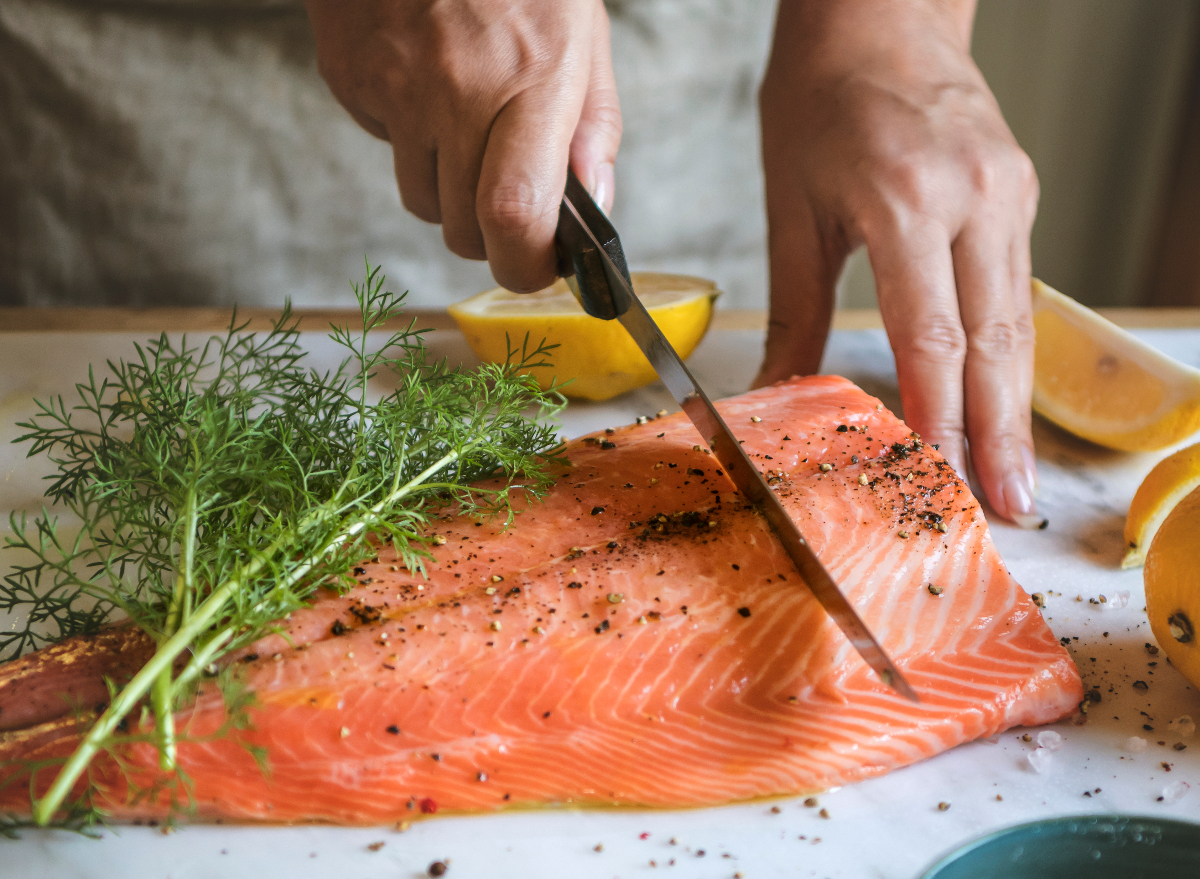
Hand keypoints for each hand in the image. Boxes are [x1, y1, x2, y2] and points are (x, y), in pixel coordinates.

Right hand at [305, 0, 621, 292]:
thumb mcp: (581, 34)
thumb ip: (592, 128)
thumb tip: (595, 212)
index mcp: (534, 78)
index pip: (514, 214)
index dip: (525, 266)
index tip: (538, 267)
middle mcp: (460, 89)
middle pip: (463, 230)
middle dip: (489, 237)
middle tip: (508, 199)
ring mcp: (396, 87)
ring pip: (421, 202)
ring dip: (447, 191)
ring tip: (465, 124)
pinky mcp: (350, 79)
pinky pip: (383, 149)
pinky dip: (406, 139)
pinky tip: (423, 84)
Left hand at [754, 0, 1041, 526]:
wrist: (879, 15)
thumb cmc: (821, 100)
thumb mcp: (792, 208)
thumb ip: (793, 309)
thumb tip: (778, 392)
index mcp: (909, 200)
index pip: (933, 334)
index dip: (941, 415)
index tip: (943, 477)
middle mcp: (976, 198)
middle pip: (994, 342)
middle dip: (999, 433)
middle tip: (1006, 506)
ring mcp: (1009, 194)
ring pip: (1017, 321)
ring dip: (1014, 405)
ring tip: (1012, 475)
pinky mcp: (1019, 193)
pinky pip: (1015, 288)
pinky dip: (1007, 353)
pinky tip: (1001, 401)